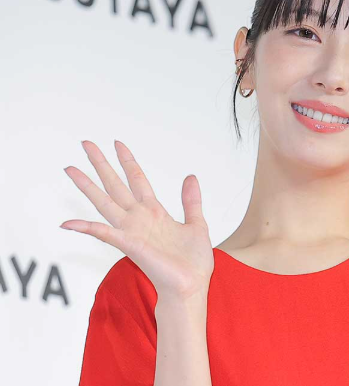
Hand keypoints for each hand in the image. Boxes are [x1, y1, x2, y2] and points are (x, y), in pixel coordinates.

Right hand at [61, 140, 213, 300]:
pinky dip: (86, 228)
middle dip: (101, 164)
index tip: (118, 143)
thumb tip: (191, 177)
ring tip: (70, 169)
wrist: (191, 287)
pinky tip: (68, 223)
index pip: (138, 180)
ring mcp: (132, 231)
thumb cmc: (193, 262)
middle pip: (115, 185)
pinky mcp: (130, 245)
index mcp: (155, 212)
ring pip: (105, 203)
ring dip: (87, 186)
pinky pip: (105, 234)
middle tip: (86, 144)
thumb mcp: (197, 224)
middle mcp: (139, 219)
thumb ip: (191, 201)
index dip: (128, 161)